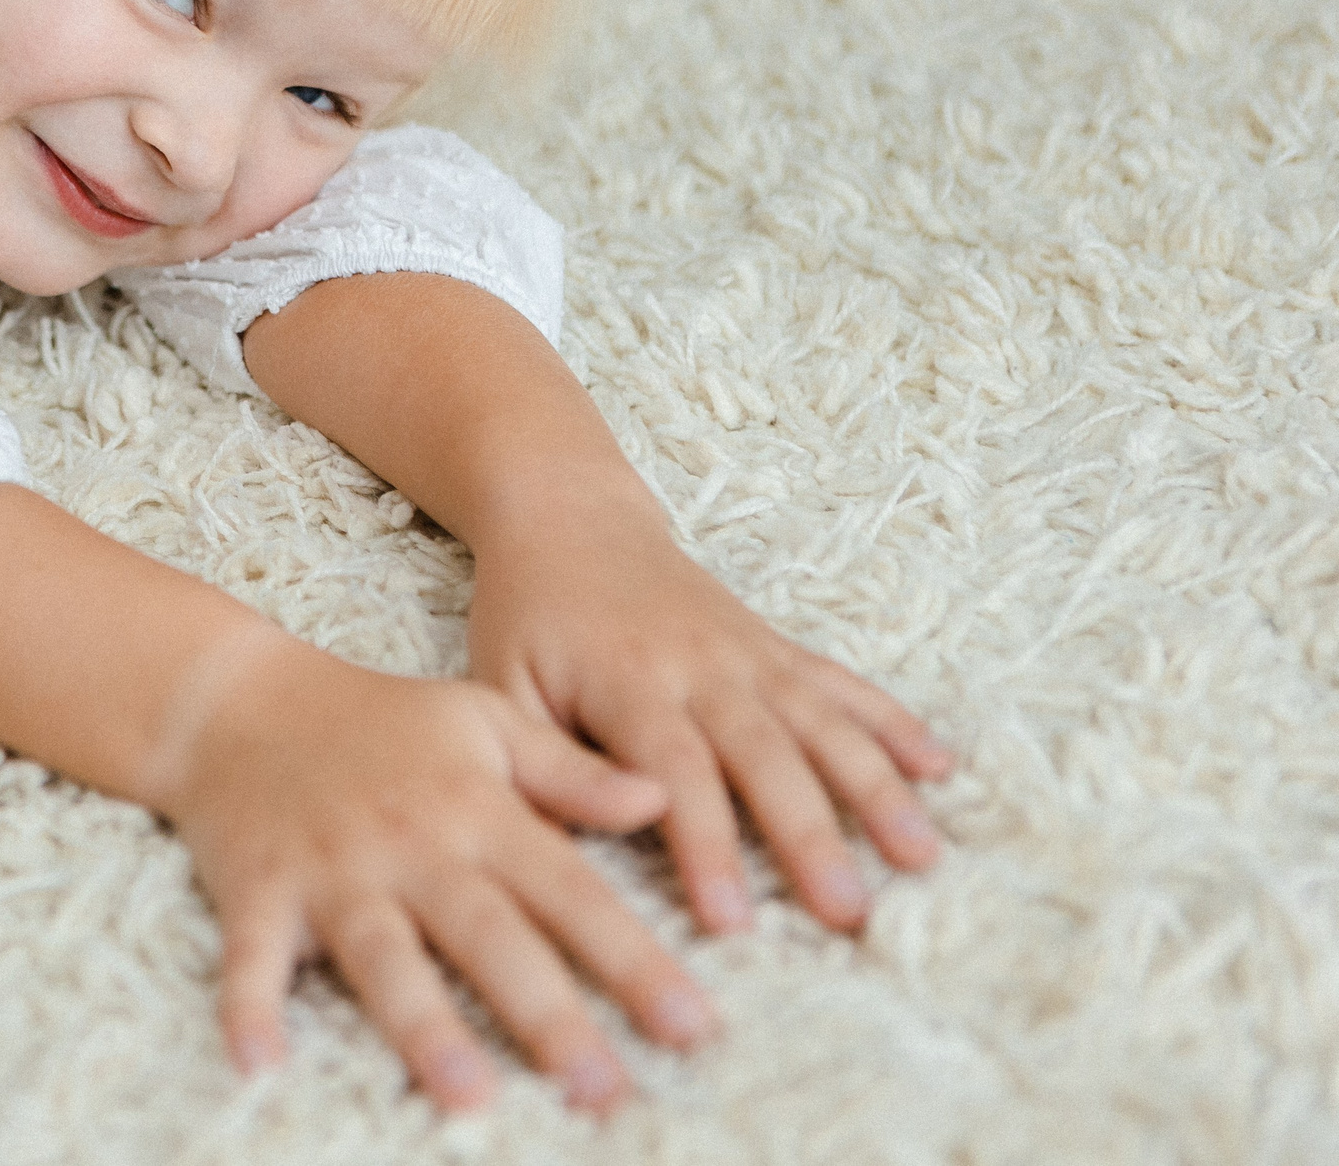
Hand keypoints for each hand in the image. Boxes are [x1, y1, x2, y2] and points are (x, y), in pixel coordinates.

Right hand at [154, 631, 720, 1114]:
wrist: (239, 700)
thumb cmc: (376, 720)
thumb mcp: (482, 721)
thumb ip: (568, 772)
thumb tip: (660, 800)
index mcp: (475, 809)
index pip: (569, 893)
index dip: (633, 960)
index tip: (694, 1028)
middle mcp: (411, 846)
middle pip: (488, 937)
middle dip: (548, 1016)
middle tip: (604, 1093)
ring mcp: (332, 871)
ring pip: (384, 956)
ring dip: (423, 1027)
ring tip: (470, 1097)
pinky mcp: (256, 891)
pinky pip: (251, 958)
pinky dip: (248, 1009)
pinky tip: (259, 1067)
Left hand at [465, 472, 954, 935]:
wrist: (569, 517)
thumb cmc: (528, 618)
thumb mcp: (499, 684)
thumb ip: (539, 762)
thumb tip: (569, 846)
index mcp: (627, 682)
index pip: (675, 773)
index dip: (704, 846)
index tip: (730, 921)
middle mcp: (701, 666)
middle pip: (766, 757)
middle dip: (810, 837)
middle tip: (848, 915)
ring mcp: (748, 654)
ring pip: (822, 723)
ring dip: (876, 789)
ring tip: (920, 858)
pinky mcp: (774, 646)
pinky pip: (843, 685)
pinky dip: (893, 724)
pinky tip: (940, 769)